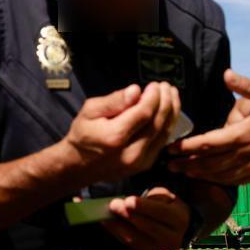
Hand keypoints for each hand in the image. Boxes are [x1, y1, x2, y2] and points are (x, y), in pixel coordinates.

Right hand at [62, 82, 181, 184]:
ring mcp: (139, 162)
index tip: (155, 84)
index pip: (144, 112)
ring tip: (171, 95)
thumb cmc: (83, 135)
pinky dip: (167, 125)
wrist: (79, 165)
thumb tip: (136, 91)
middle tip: (166, 86)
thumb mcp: (90, 111)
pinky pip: (162, 142)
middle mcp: (130, 153)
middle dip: (166, 101)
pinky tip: (167, 111)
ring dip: (171, 112)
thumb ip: (114, 101)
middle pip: (158, 123)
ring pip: (164, 133)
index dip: (153, 96)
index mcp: (115, 137)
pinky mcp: (144, 165)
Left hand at [103, 186, 191, 249]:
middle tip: (113, 205)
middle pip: (147, 227)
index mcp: (179, 219)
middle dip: (127, 215)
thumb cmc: (168, 206)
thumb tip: (128, 201)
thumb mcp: (165, 196)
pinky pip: (129, 243)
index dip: (144, 207)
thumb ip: (151, 199)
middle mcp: (172, 238)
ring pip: (136, 238)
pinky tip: (107, 223)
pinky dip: (117, 232)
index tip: (128, 200)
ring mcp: (159, 248)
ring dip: (118, 226)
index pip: (161, 213)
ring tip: (106, 214)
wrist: (177, 227)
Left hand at [170, 70, 249, 183]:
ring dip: (200, 175)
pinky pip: (235, 180)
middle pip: (210, 163)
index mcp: (245, 134)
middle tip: (168, 165)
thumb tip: (226, 74)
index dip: (188, 148)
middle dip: (188, 165)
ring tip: (183, 173)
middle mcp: (247, 154)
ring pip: (221, 175)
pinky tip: (208, 179)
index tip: (171, 148)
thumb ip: (245, 85)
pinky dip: (218, 180)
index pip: (209, 143)